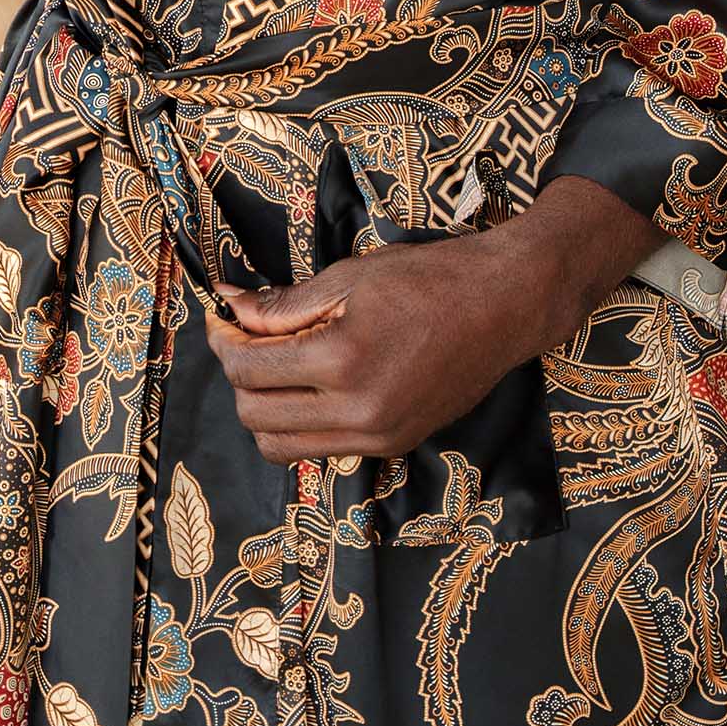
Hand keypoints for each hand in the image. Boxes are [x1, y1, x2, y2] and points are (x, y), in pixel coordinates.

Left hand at [205, 177, 664, 463]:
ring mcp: (377, 437)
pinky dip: (301, 422)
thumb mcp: (349, 277)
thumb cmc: (428, 279)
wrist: (503, 307)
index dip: (224, 342)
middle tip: (246, 337)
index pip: (248, 370)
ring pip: (282, 446)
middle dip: (239, 376)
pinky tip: (312, 382)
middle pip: (256, 417)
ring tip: (277, 362)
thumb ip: (283, 303)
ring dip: (265, 407)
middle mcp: (357, 413)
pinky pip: (322, 448)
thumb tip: (227, 305)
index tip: (224, 317)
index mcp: (342, 362)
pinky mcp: (393, 445)